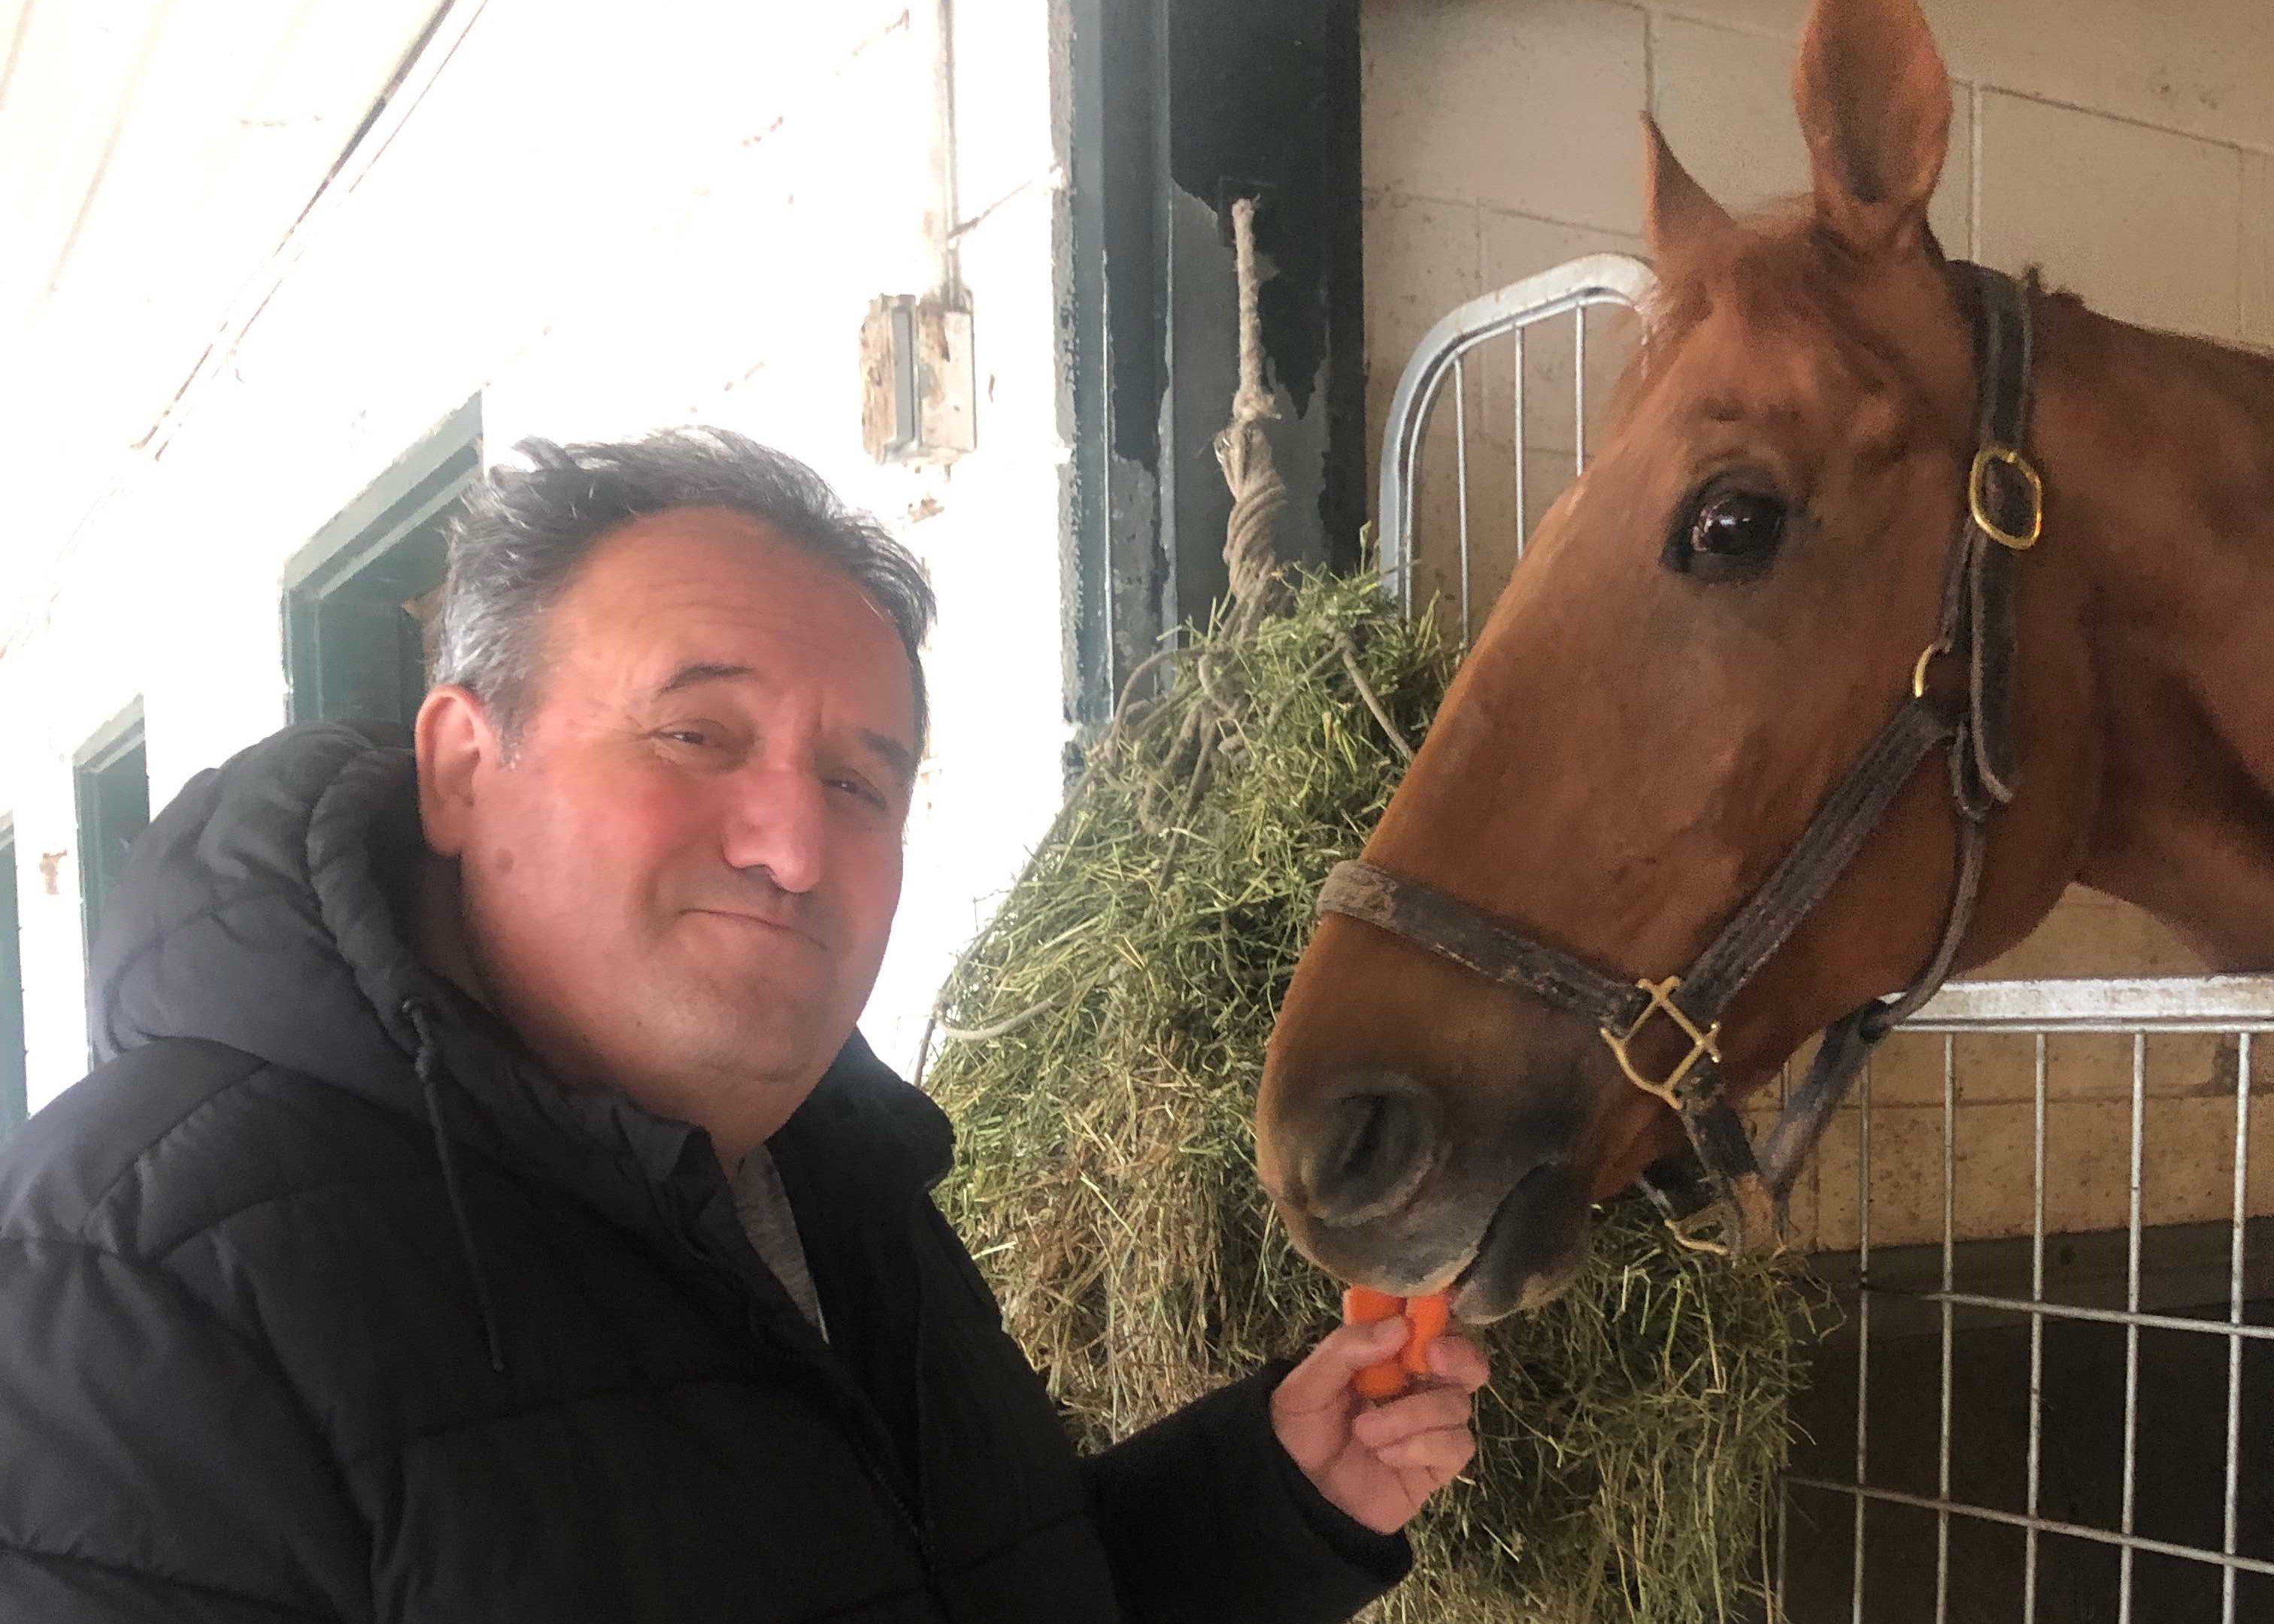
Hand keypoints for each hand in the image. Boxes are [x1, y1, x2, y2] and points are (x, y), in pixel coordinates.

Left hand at [1269, 1314, 1489, 1534]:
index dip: (1440, 1313)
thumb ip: (1345, 1350)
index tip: (1434, 1307)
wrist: (1299, 1497)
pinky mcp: (1438, 1463)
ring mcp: (1431, 1425)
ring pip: (1457, 1404)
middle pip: (1468, 1361)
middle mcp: (1418, 1384)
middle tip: (1431, 1357)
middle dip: (1459, 1355)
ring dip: (1410, 1415)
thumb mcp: (1306, 1384)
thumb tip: (1399, 1327)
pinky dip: (1420, 1446)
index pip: (1428, 1323)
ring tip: (1365, 1432)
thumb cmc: (1300, 1430)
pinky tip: (1386, 1455)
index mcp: (1388, 1355)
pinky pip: (1456, 1445)